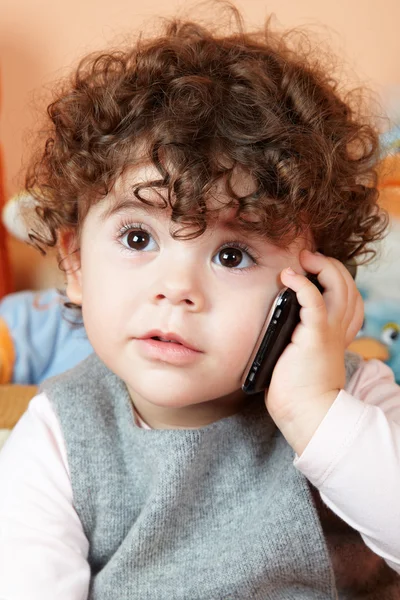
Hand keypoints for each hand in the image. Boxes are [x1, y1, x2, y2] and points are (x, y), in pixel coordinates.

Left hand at [265, 249, 363, 454]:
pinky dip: (302, 284)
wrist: (305, 412)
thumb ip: (298, 335)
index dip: (337, 278)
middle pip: (347, 285)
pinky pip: (314, 300)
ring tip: (302, 260)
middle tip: (308, 258)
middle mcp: (339, 329)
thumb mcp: (303, 355)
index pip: (349, 297)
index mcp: (337, 333)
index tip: (316, 271)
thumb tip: (277, 321)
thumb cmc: (298, 388)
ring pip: (338, 286)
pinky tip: (289, 276)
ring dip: (321, 266)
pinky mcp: (315, 335)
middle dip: (330, 265)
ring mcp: (329, 331)